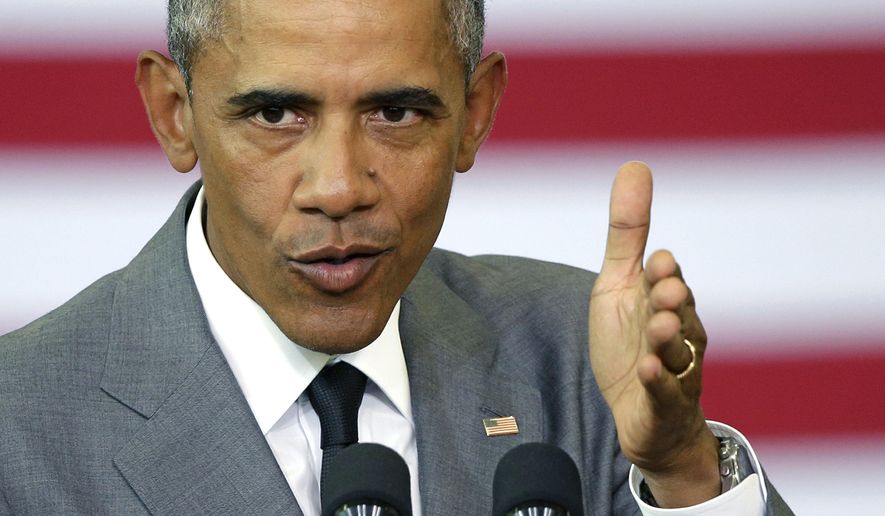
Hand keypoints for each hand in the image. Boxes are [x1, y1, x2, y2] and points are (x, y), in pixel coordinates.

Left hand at [589, 162, 719, 506]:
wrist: (643, 412)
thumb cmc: (632, 340)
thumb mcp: (620, 283)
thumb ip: (627, 232)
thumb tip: (635, 164)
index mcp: (665, 301)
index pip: (668, 281)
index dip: (663, 273)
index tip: (658, 260)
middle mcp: (677, 331)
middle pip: (680, 312)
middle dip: (674, 300)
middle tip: (666, 290)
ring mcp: (674, 368)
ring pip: (677, 351)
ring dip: (668, 339)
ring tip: (658, 328)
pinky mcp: (663, 402)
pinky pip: (664, 392)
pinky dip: (658, 381)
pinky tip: (646, 369)